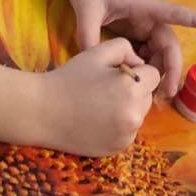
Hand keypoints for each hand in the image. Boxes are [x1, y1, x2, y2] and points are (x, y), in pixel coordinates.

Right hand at [33, 38, 158, 153]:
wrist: (43, 111)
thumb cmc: (69, 78)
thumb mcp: (96, 52)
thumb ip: (125, 48)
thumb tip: (140, 62)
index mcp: (131, 88)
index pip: (153, 75)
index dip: (136, 70)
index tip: (116, 72)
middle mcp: (134, 114)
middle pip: (148, 96)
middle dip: (134, 90)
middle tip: (105, 88)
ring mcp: (127, 135)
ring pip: (139, 114)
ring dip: (127, 107)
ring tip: (99, 104)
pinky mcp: (119, 148)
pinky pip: (128, 131)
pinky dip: (118, 125)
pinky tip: (97, 119)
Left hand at [64, 0, 195, 98]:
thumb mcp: (86, 10)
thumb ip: (89, 36)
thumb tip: (93, 64)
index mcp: (142, 7)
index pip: (173, 13)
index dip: (195, 20)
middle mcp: (147, 17)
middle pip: (168, 44)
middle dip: (171, 68)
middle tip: (166, 93)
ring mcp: (141, 25)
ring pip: (159, 52)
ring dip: (159, 71)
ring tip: (153, 94)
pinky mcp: (134, 31)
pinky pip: (147, 53)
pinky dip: (146, 67)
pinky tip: (139, 81)